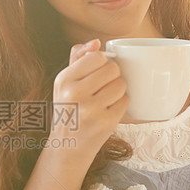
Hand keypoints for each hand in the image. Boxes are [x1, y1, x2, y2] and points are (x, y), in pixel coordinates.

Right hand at [49, 38, 127, 163]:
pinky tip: (108, 111)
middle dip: (112, 76)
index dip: (102, 62)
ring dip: (118, 91)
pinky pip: (125, 102)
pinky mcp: (105, 123)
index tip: (96, 73)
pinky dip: (120, 105)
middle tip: (102, 88)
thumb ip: (78, 58)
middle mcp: (75, 93)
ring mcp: (91, 110)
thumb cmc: (69, 110)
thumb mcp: (64, 83)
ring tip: (105, 100)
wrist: (67, 147)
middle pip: (112, 69)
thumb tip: (96, 42)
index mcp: (64, 79)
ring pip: (121, 85)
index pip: (96, 56)